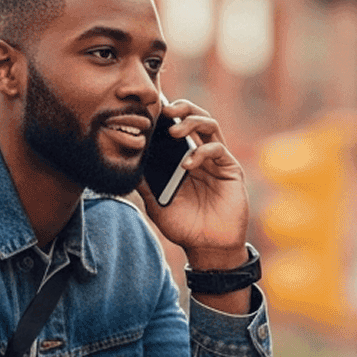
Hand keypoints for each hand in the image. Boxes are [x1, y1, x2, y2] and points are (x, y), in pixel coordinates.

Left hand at [137, 99, 249, 269]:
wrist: (208, 248)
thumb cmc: (184, 227)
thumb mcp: (156, 205)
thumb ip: (144, 185)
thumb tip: (126, 165)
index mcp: (183, 159)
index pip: (177, 127)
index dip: (166, 116)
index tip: (150, 111)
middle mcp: (201, 155)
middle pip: (195, 117)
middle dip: (182, 108)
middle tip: (165, 110)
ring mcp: (216, 161)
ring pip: (209, 125)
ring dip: (192, 122)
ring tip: (175, 130)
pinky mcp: (230, 170)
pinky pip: (217, 149)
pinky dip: (201, 152)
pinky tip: (188, 164)